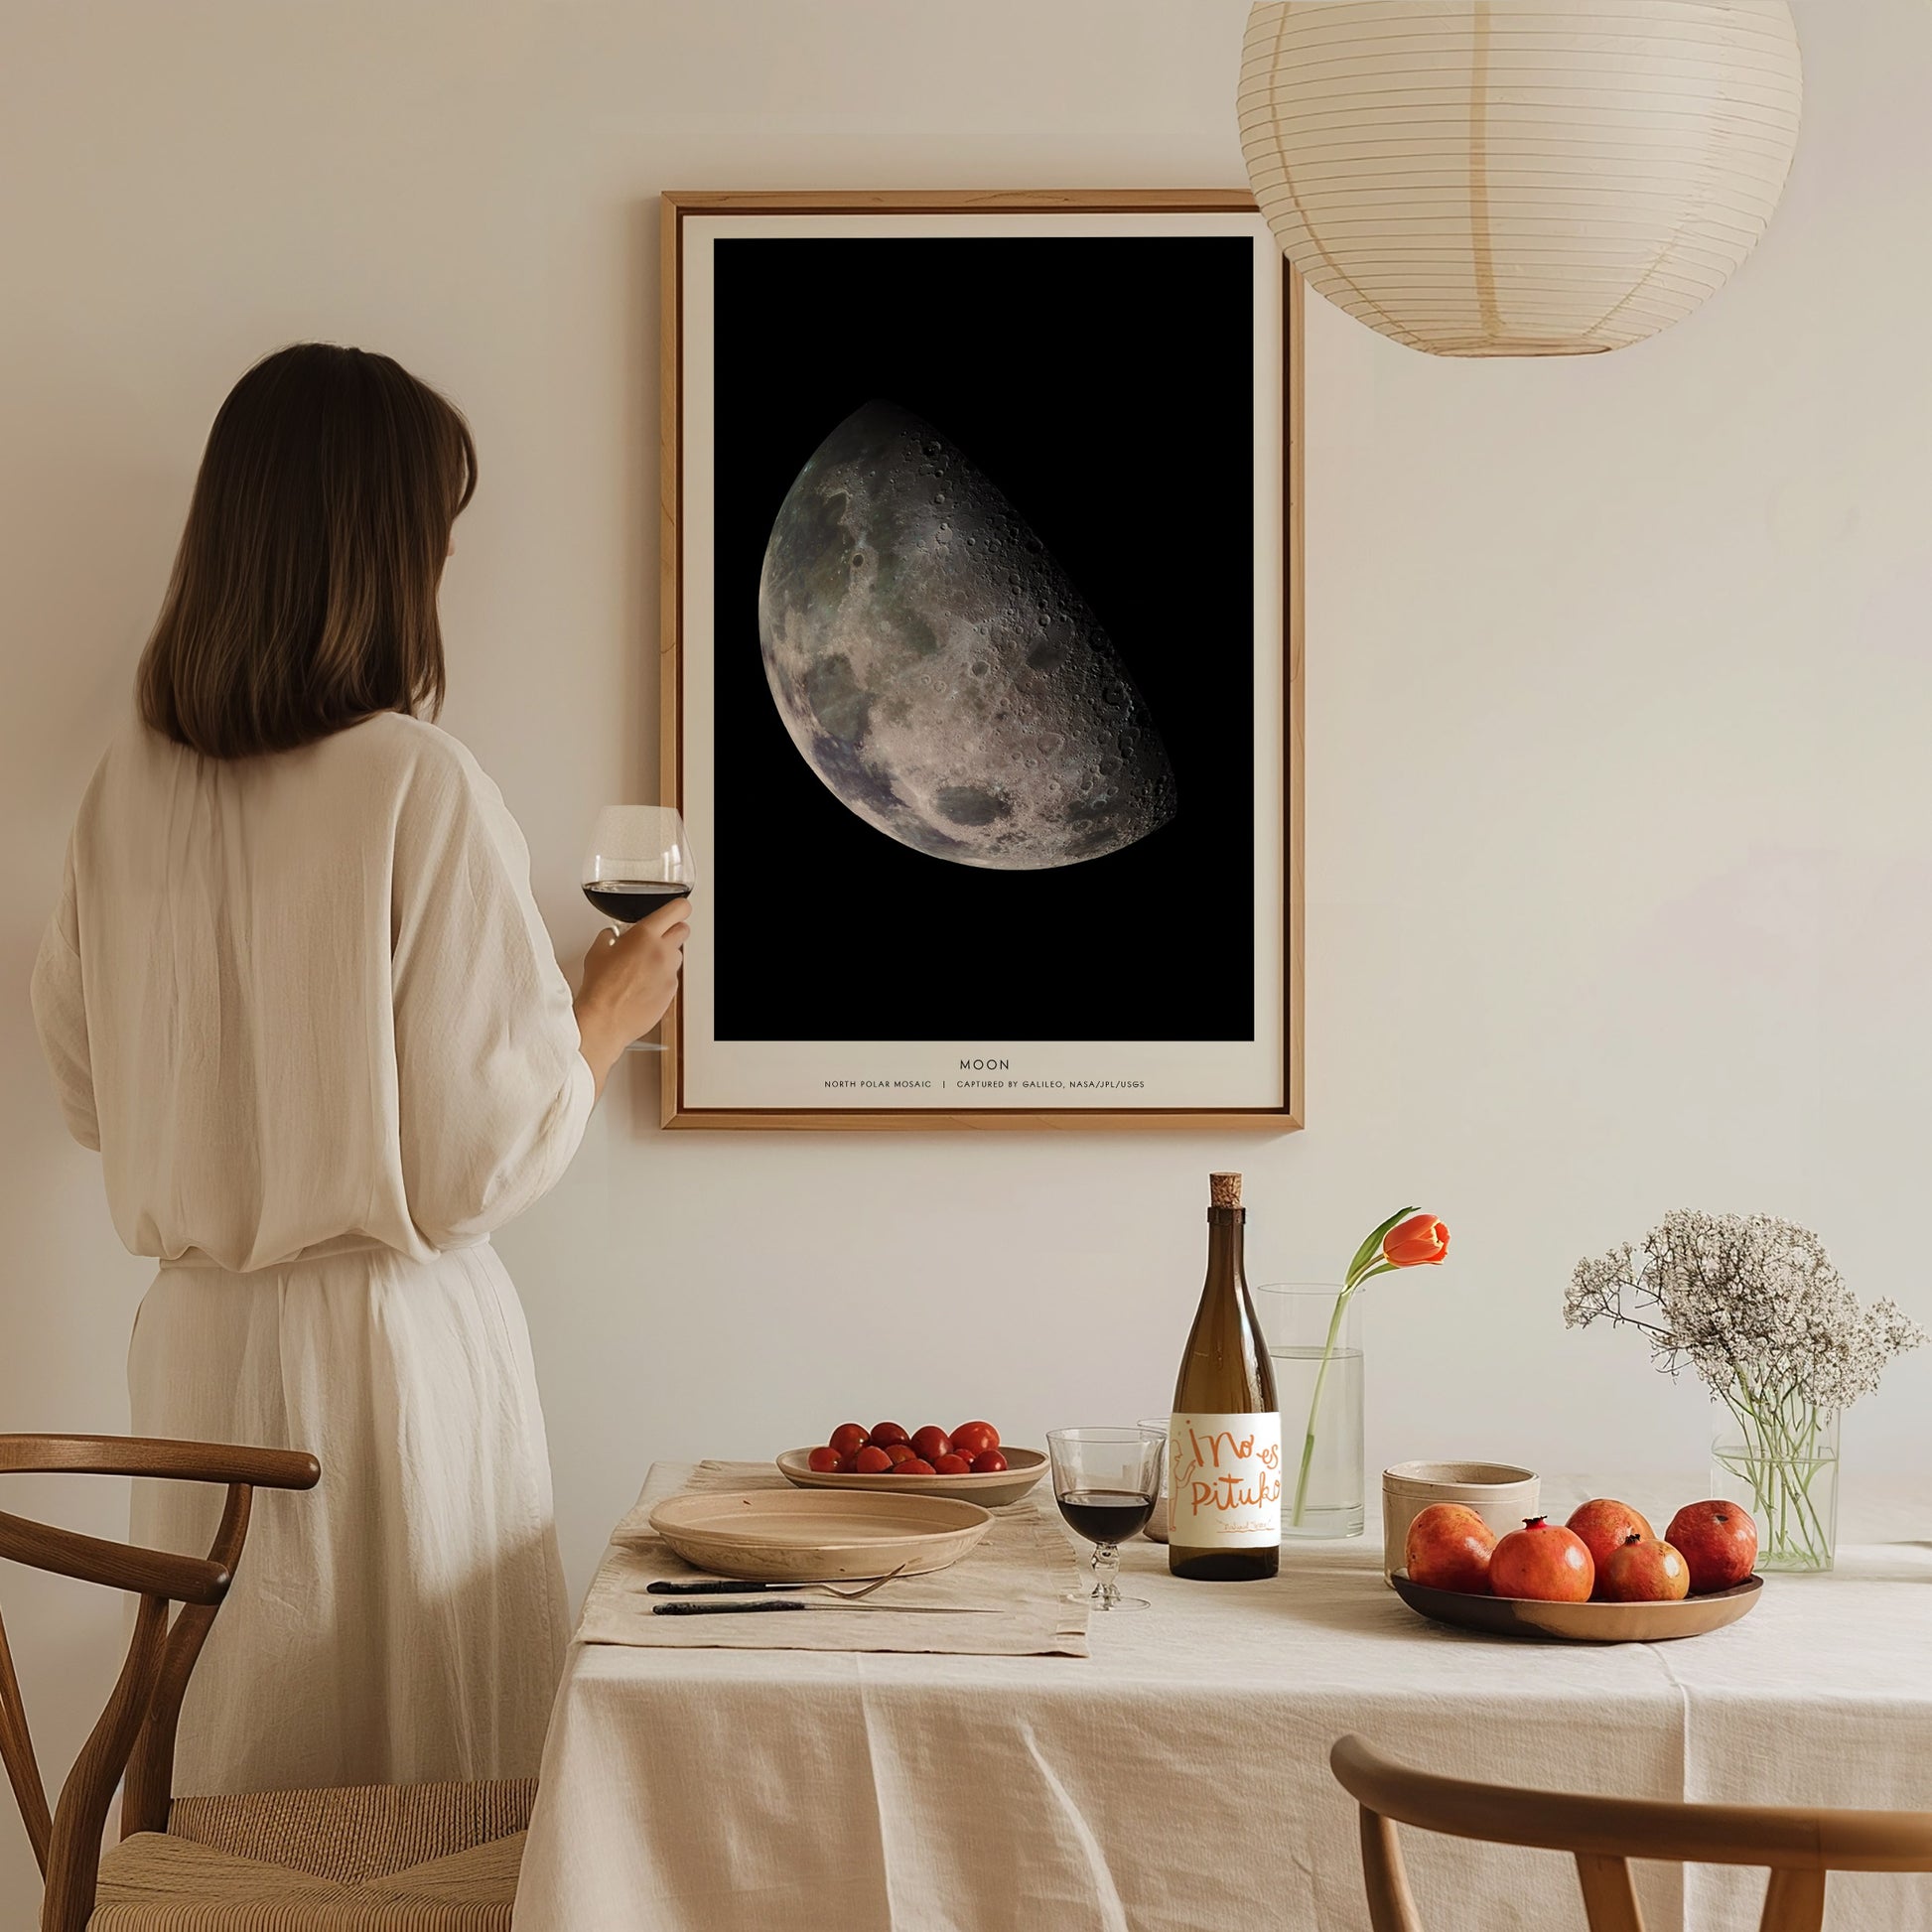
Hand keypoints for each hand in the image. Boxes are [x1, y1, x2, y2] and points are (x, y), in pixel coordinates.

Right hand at [574, 894, 690, 1095]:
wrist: (604, 1020)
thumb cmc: (600, 988)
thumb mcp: (597, 951)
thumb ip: (610, 936)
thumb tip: (613, 935)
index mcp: (645, 935)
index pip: (678, 910)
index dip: (679, 908)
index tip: (677, 909)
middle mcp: (662, 952)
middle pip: (683, 930)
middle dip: (672, 930)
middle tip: (657, 938)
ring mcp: (669, 973)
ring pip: (677, 955)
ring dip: (666, 956)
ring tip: (643, 966)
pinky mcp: (671, 992)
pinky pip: (672, 977)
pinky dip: (662, 977)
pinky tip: (643, 985)